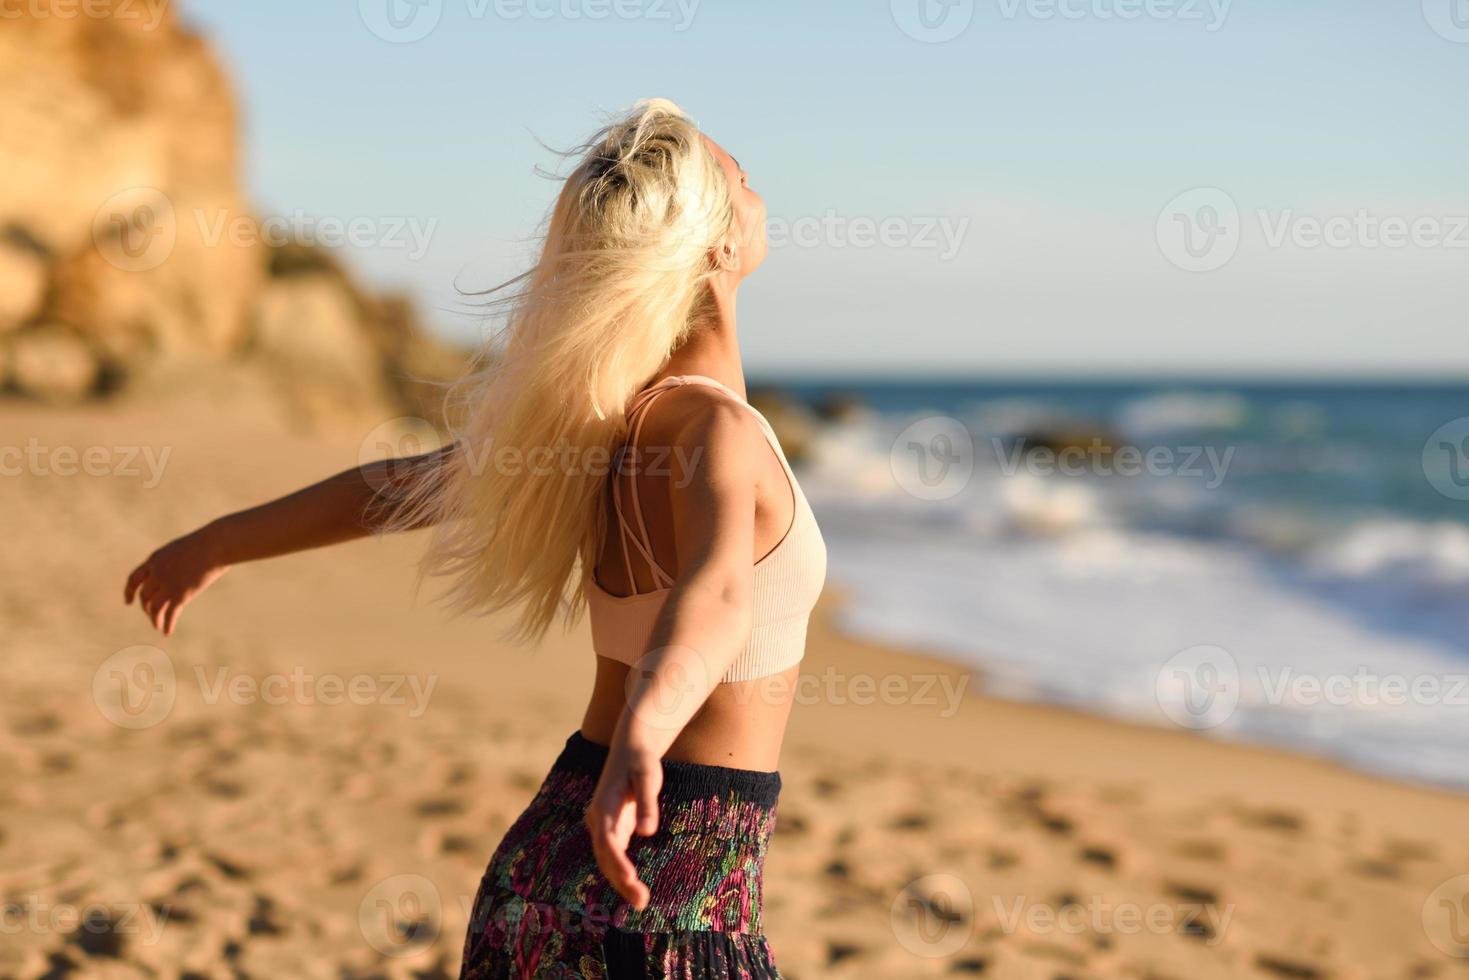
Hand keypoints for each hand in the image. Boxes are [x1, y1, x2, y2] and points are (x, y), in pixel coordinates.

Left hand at [124, 527, 228, 635]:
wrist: (215, 545)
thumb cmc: (206, 544)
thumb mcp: (183, 551)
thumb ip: (175, 563)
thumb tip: (179, 573)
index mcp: (154, 560)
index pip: (134, 579)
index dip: (129, 591)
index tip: (128, 602)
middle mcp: (157, 573)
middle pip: (145, 596)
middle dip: (147, 607)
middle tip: (152, 615)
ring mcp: (167, 584)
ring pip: (154, 607)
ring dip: (155, 619)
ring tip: (157, 626)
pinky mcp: (180, 594)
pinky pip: (170, 614)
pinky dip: (167, 624)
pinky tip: (167, 632)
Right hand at [585, 743, 662, 910]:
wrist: (630, 748)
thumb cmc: (640, 760)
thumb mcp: (648, 776)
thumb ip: (647, 803)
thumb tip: (647, 832)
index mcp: (604, 806)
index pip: (607, 840)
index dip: (617, 861)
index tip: (630, 879)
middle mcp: (599, 819)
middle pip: (605, 856)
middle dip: (621, 880)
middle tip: (641, 901)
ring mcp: (603, 825)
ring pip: (608, 860)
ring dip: (621, 882)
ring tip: (641, 902)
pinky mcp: (612, 829)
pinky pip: (613, 856)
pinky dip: (622, 873)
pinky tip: (634, 889)